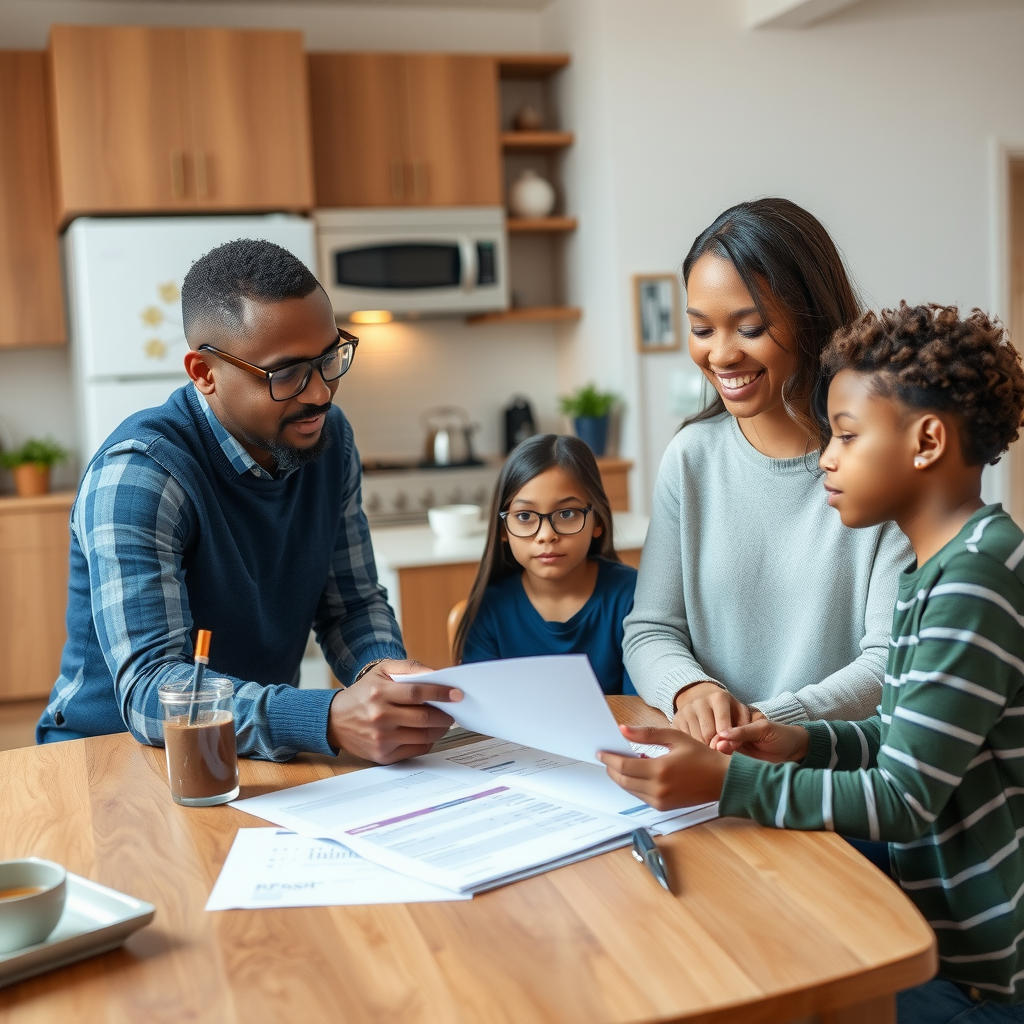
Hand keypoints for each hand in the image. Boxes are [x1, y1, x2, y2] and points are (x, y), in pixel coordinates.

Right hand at [327, 659, 462, 763]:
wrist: (334, 720)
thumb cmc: (363, 693)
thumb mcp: (381, 671)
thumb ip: (409, 668)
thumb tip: (437, 674)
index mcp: (380, 693)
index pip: (418, 693)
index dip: (441, 693)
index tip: (457, 694)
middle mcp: (380, 717)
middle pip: (424, 717)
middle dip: (445, 714)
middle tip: (453, 711)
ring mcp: (382, 739)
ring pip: (424, 736)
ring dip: (440, 729)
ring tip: (443, 721)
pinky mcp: (383, 756)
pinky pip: (416, 750)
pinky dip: (428, 741)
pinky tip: (428, 732)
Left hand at [597, 724, 729, 810]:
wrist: (722, 780)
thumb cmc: (701, 757)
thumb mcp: (675, 737)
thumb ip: (647, 734)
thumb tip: (623, 730)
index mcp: (660, 770)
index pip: (623, 766)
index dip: (609, 758)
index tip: (601, 752)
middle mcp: (658, 789)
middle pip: (622, 780)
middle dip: (611, 768)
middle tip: (607, 757)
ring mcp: (660, 801)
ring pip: (629, 789)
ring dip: (621, 777)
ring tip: (621, 762)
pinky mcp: (663, 807)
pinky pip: (640, 795)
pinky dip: (633, 784)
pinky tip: (638, 772)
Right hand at [672, 682, 751, 745]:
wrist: (703, 696)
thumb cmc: (727, 710)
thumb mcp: (740, 714)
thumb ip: (742, 730)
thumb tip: (731, 746)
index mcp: (719, 698)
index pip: (723, 728)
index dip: (727, 743)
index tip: (729, 749)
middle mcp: (700, 701)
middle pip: (708, 735)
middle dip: (715, 747)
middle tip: (720, 751)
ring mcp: (686, 710)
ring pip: (695, 739)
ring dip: (704, 748)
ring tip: (711, 749)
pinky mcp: (676, 719)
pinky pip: (684, 740)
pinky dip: (692, 746)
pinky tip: (699, 745)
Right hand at [712, 719, 808, 763]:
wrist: (795, 751)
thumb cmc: (781, 735)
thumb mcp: (762, 729)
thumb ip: (743, 732)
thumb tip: (721, 734)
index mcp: (739, 724)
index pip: (724, 728)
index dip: (718, 734)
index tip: (716, 740)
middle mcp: (736, 737)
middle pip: (720, 740)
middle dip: (717, 745)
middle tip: (717, 749)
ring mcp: (738, 750)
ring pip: (723, 752)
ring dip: (720, 753)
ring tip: (719, 753)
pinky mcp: (742, 762)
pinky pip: (731, 763)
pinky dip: (727, 763)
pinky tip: (723, 763)